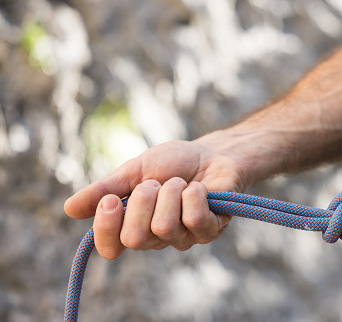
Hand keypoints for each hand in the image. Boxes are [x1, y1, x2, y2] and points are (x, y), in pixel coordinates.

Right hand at [64, 138, 248, 258]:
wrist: (212, 153)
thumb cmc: (174, 163)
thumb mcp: (134, 171)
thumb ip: (105, 189)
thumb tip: (68, 209)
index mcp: (134, 225)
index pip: (111, 247)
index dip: (106, 228)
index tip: (110, 200)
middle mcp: (157, 238)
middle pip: (135, 238)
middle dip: (143, 200)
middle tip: (157, 182)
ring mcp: (185, 237)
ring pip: (164, 226)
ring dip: (171, 192)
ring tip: (181, 182)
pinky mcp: (210, 230)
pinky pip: (194, 220)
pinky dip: (193, 195)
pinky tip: (199, 188)